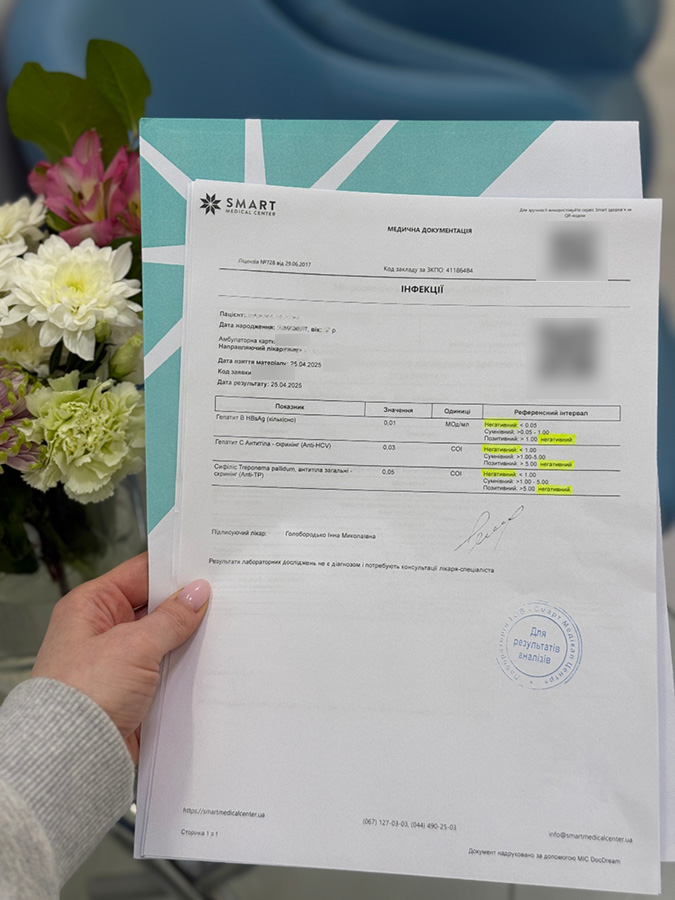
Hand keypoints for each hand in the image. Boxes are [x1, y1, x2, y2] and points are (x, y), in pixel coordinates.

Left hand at [31, 552, 209, 762]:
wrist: (71, 756)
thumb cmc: (84, 695)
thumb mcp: (134, 645)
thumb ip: (171, 618)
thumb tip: (197, 594)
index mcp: (91, 605)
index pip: (140, 573)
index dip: (173, 569)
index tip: (208, 566)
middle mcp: (102, 630)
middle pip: (153, 606)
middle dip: (185, 605)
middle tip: (224, 597)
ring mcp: (117, 661)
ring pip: (162, 638)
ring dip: (187, 638)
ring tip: (223, 627)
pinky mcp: (130, 690)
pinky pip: (163, 668)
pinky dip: (183, 666)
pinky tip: (208, 661)